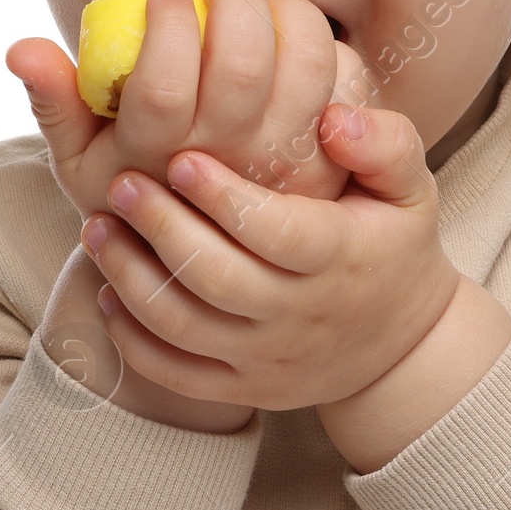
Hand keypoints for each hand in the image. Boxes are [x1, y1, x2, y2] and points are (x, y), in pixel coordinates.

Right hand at [10, 0, 365, 222]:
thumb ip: (53, 103)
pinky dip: (325, 42)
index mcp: (158, 159)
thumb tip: (21, 47)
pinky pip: (346, 81)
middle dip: (232, 0)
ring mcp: (283, 161)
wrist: (212, 266)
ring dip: (286, 11)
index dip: (166, 24)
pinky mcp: (330, 156)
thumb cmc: (135, 192)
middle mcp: (227, 162)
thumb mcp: (79, 162)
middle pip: (242, 65)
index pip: (164, 86)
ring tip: (258, 2)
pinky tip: (293, 32)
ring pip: (305, 65)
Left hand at [77, 100, 464, 416]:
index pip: (276, 232)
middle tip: (121, 185)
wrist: (404, 346)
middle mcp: (301, 315)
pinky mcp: (244, 390)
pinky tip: (108, 292)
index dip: (224, 198)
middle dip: (161, 230)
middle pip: (217, 278)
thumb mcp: (412, 188)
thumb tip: (332, 120)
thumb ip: (385, 141)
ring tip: (98, 228)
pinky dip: (133, 340)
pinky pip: (177, 375)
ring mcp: (268, 359)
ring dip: (132, 277)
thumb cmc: (394, 244)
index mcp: (341, 258)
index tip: (181, 159)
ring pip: (184, 326)